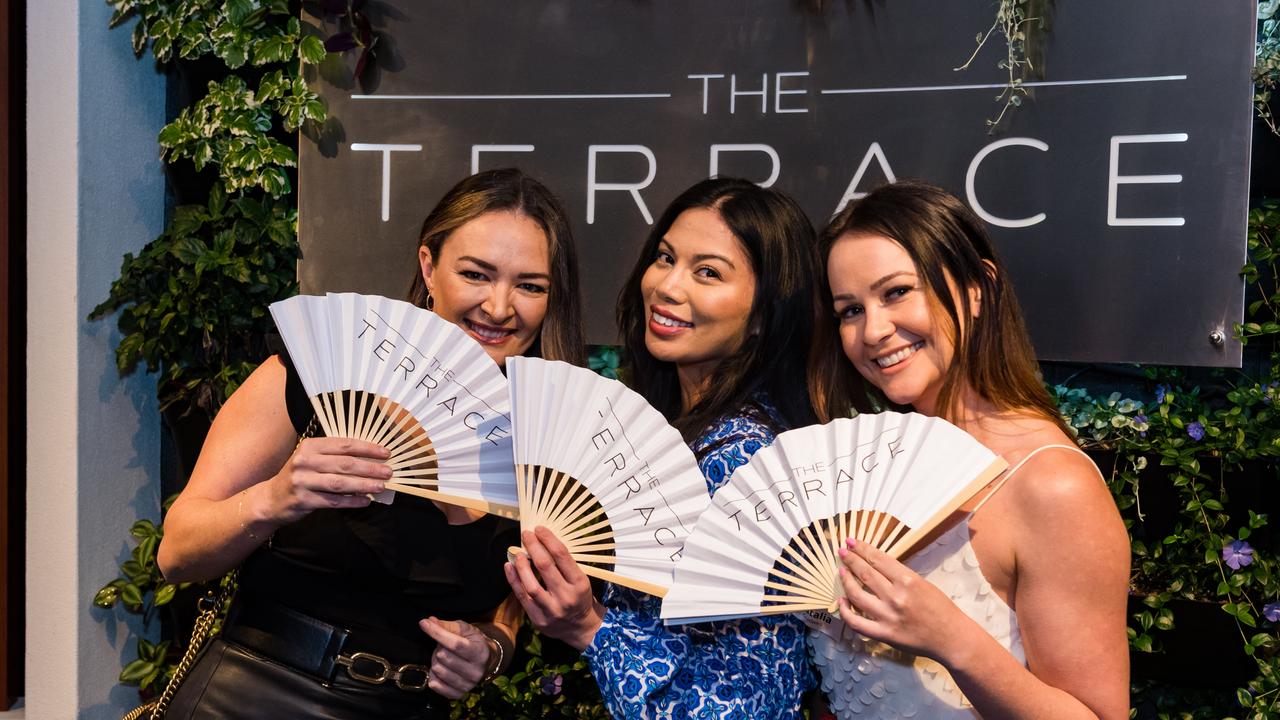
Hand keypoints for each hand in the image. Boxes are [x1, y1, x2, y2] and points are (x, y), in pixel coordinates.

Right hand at [262, 437, 391, 524]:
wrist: (271, 499)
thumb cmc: (299, 477)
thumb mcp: (312, 460)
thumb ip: (335, 456)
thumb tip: (370, 458)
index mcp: (310, 446)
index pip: (344, 445)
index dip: (367, 449)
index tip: (385, 453)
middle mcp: (305, 461)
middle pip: (345, 464)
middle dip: (370, 468)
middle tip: (388, 472)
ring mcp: (302, 481)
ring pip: (340, 483)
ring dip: (364, 484)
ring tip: (381, 486)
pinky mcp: (303, 499)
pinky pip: (333, 501)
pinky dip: (352, 501)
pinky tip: (365, 501)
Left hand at [418, 618, 494, 698]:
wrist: (485, 661)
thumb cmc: (473, 642)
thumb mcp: (465, 630)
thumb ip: (448, 626)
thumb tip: (429, 622)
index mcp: (480, 652)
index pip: (455, 644)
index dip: (437, 633)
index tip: (424, 624)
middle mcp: (476, 671)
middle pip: (444, 656)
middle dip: (438, 647)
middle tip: (444, 646)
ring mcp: (467, 685)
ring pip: (438, 670)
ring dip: (435, 661)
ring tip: (443, 657)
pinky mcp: (457, 694)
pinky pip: (435, 685)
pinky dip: (433, 675)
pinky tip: (440, 669)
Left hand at [504, 526, 603, 651]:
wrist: (581, 628)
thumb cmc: (580, 597)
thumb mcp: (581, 580)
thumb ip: (565, 565)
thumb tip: (542, 542)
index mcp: (579, 583)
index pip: (562, 556)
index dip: (548, 539)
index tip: (539, 529)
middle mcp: (566, 597)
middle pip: (545, 566)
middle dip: (533, 546)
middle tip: (526, 534)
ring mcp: (551, 610)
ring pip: (531, 585)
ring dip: (521, 565)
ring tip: (518, 553)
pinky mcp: (538, 619)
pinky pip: (522, 597)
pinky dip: (514, 580)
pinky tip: (509, 567)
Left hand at [836, 538, 977, 664]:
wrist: (952, 638)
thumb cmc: (942, 609)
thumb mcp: (924, 583)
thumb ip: (900, 576)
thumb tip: (876, 566)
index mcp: (907, 580)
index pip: (877, 559)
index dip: (861, 548)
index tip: (851, 542)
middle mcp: (895, 596)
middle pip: (865, 573)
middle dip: (851, 559)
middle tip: (842, 552)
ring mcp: (887, 616)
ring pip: (857, 594)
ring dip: (846, 581)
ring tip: (841, 572)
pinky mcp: (884, 634)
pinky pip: (857, 622)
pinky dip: (845, 611)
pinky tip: (841, 601)